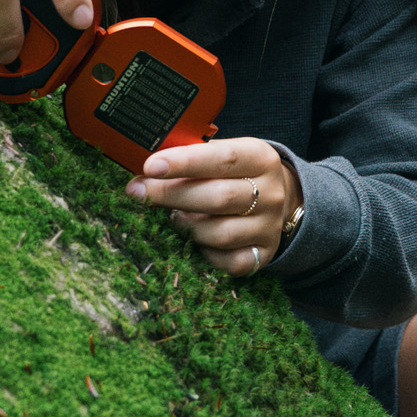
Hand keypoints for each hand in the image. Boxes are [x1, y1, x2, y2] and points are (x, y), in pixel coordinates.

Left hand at [125, 137, 295, 277]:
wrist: (278, 199)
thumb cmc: (236, 174)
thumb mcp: (222, 154)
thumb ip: (191, 157)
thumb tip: (145, 170)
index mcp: (260, 158)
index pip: (222, 158)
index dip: (184, 162)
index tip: (150, 166)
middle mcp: (271, 192)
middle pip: (218, 197)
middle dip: (171, 195)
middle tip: (138, 193)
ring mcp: (269, 226)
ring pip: (220, 233)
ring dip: (187, 227)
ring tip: (174, 216)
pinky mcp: (263, 254)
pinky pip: (229, 262)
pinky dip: (206, 254)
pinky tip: (196, 241)